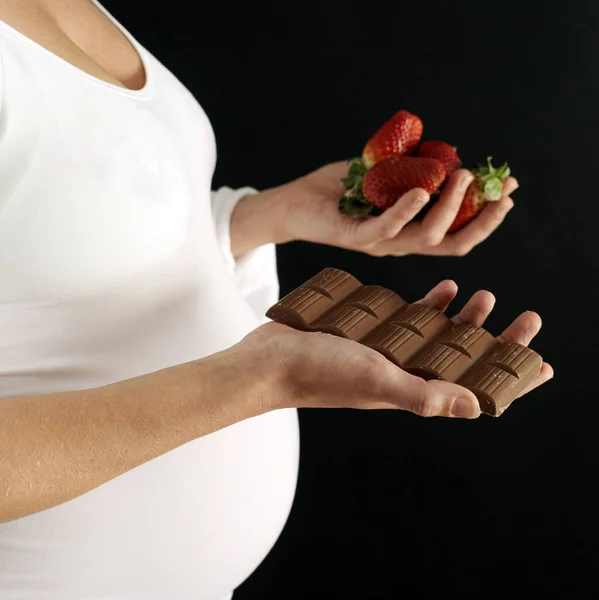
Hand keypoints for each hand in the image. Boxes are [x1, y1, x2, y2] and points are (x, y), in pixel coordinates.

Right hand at [241, 280, 552, 417]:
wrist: (268, 361)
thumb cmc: (318, 373)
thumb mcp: (375, 380)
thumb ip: (423, 394)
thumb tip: (476, 408)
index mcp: (412, 390)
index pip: (474, 388)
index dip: (510, 379)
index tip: (542, 363)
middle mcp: (404, 373)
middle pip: (464, 358)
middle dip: (498, 340)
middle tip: (527, 318)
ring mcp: (387, 352)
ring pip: (439, 335)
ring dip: (466, 319)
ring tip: (485, 296)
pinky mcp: (369, 332)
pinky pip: (408, 319)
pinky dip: (428, 305)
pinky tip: (441, 289)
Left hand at [276, 161, 517, 255]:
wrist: (293, 204)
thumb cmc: (337, 190)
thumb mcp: (382, 174)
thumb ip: (411, 168)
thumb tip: (444, 154)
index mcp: (409, 230)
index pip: (456, 231)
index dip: (486, 215)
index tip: (509, 189)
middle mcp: (400, 242)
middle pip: (453, 242)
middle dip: (484, 219)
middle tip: (504, 191)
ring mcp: (380, 243)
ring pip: (427, 236)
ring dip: (450, 207)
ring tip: (463, 177)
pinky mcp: (356, 238)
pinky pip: (387, 228)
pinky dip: (407, 210)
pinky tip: (422, 190)